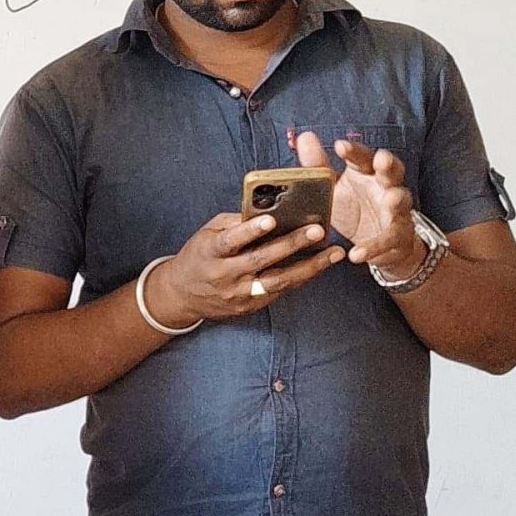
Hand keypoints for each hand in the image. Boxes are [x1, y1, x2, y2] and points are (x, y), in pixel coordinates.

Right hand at [143, 210, 344, 326]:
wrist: (181, 295)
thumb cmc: (199, 256)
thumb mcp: (207, 234)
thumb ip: (233, 223)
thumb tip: (266, 209)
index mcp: (210, 252)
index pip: (230, 240)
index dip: (249, 231)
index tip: (270, 220)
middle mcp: (225, 275)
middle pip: (261, 260)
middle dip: (291, 245)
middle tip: (317, 231)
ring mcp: (239, 294)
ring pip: (277, 281)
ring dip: (308, 267)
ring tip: (334, 253)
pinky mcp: (249, 307)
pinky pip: (279, 291)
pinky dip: (301, 277)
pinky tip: (320, 265)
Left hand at [296, 132, 420, 271]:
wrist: (373, 246)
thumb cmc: (353, 209)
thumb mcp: (332, 190)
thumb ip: (318, 167)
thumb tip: (305, 137)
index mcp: (366, 173)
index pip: (362, 157)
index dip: (354, 151)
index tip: (340, 146)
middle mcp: (384, 187)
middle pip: (392, 171)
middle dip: (389, 165)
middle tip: (382, 159)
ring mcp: (395, 211)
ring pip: (401, 201)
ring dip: (397, 199)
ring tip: (390, 199)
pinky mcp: (397, 236)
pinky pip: (388, 240)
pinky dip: (374, 247)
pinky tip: (357, 253)